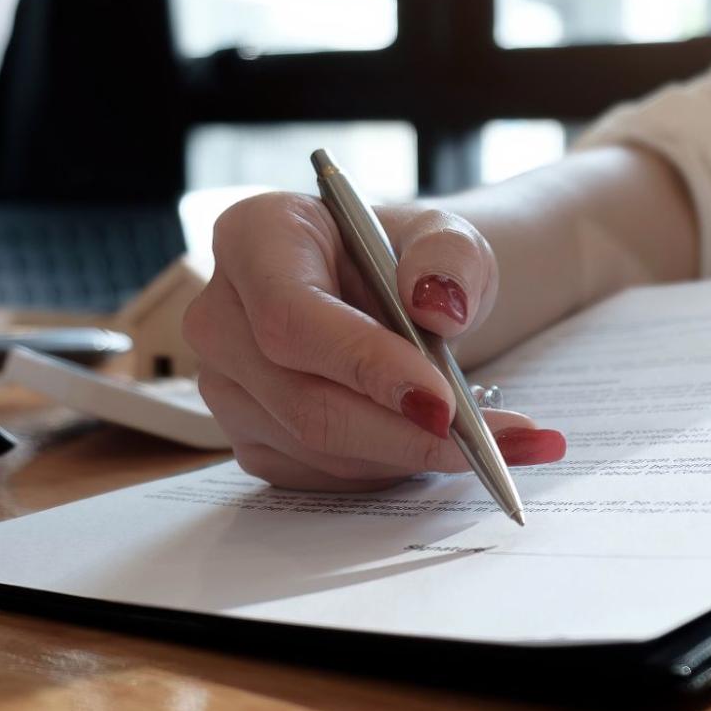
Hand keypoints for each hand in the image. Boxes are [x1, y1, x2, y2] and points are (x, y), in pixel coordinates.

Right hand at [183, 192, 565, 491]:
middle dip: (404, 433)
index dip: (364, 365)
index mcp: (255, 237)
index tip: (441, 402)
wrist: (396, 293)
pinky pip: (317, 474)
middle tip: (490, 443)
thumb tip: (439, 305)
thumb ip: (450, 256)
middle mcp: (220, 314)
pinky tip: (431, 443)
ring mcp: (225, 383)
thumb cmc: (409, 258)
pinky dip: (387, 468)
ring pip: (316, 447)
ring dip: (406, 454)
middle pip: (304, 399)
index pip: (292, 316)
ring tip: (485, 441)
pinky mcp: (246, 435)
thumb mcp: (447, 236)